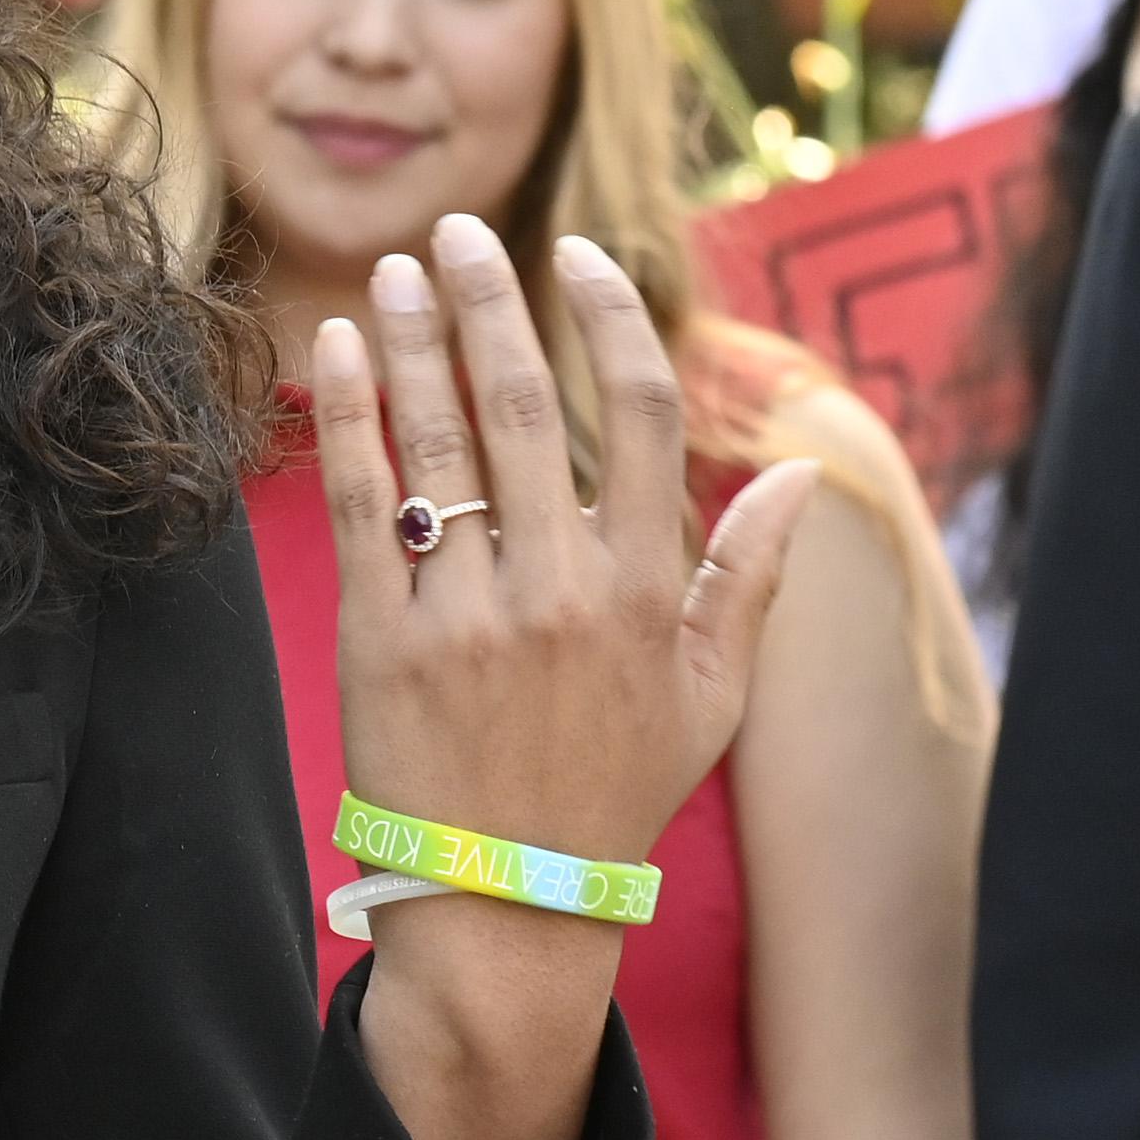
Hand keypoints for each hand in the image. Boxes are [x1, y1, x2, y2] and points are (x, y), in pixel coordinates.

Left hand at [311, 218, 821, 1139]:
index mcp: (649, 591)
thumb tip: (804, 472)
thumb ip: (752, 578)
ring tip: (395, 270)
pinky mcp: (382, 644)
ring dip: (414, 341)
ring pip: (440, 443)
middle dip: (490, 303)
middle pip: (527, 407)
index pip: (640, 417)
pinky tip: (335, 350)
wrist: (506, 907)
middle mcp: (563, 591)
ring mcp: (467, 616)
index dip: (609, 321)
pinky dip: (347, 418)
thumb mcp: (713, 698)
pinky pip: (362, 506)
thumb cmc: (613, 793)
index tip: (577, 258)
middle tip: (460, 232)